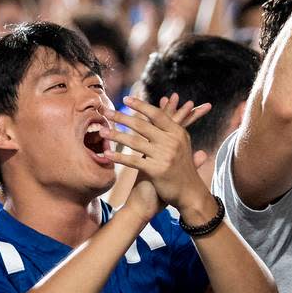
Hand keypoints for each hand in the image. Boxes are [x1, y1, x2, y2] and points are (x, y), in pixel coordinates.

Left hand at [104, 95, 211, 213]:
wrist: (190, 192)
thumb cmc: (183, 166)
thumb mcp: (182, 142)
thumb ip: (172, 124)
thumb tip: (166, 100)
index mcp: (178, 132)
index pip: (156, 114)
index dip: (141, 106)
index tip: (126, 99)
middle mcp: (172, 142)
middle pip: (142, 126)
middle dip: (121, 117)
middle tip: (106, 112)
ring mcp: (164, 156)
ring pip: (135, 142)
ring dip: (116, 136)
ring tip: (102, 131)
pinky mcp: (157, 170)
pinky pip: (133, 161)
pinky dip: (119, 158)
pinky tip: (107, 155)